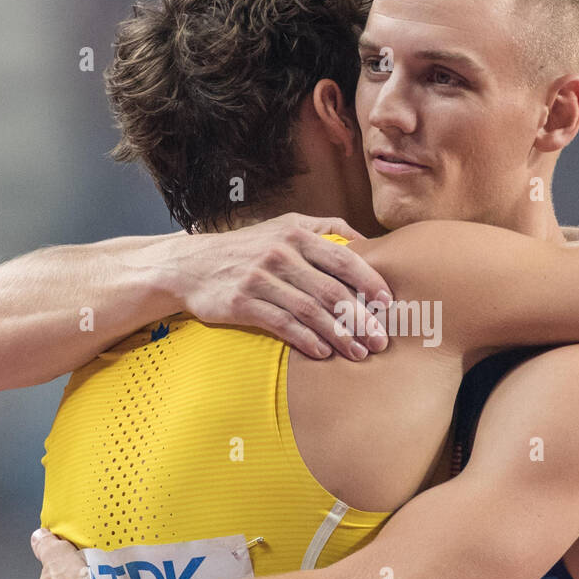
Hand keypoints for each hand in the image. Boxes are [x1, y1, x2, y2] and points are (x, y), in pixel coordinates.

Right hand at [170, 213, 393, 360]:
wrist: (190, 265)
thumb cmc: (247, 247)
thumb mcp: (284, 225)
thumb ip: (326, 228)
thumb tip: (368, 240)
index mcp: (296, 233)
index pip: (343, 258)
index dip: (369, 281)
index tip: (388, 303)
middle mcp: (280, 254)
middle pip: (331, 289)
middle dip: (361, 317)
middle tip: (381, 339)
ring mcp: (260, 279)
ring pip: (310, 311)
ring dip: (339, 335)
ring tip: (359, 353)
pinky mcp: (242, 303)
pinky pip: (283, 325)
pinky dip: (307, 341)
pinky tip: (324, 353)